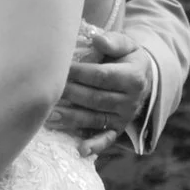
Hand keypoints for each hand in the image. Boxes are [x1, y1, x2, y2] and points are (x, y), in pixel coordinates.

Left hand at [52, 28, 150, 156]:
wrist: (143, 78)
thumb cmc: (125, 58)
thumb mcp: (126, 45)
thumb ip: (113, 41)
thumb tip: (97, 39)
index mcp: (133, 77)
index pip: (102, 76)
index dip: (79, 72)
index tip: (59, 68)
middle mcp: (131, 100)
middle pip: (96, 98)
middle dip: (70, 94)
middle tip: (47, 90)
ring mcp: (124, 117)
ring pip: (95, 119)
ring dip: (72, 119)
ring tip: (49, 116)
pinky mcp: (118, 129)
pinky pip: (107, 139)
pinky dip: (94, 145)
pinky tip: (80, 150)